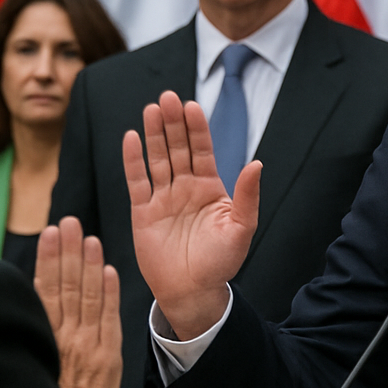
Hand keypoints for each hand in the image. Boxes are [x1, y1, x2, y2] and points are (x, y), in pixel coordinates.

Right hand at [36, 217, 121, 387]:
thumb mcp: (30, 367)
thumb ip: (35, 334)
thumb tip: (31, 306)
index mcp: (42, 337)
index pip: (44, 289)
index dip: (47, 260)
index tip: (48, 233)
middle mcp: (64, 336)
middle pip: (65, 285)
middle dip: (67, 251)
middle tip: (69, 221)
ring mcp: (88, 345)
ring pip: (87, 295)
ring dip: (89, 263)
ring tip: (89, 237)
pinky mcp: (108, 357)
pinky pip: (109, 318)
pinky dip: (110, 293)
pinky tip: (109, 270)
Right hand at [122, 91, 260, 338]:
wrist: (193, 290)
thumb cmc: (220, 261)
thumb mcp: (241, 228)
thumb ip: (246, 196)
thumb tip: (256, 164)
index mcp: (210, 188)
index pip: (202, 150)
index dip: (197, 128)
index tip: (192, 106)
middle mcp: (185, 187)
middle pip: (177, 148)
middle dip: (173, 123)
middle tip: (168, 97)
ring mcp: (163, 198)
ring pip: (157, 159)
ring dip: (153, 135)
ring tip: (151, 109)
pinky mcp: (143, 211)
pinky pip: (137, 181)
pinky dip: (133, 160)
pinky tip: (131, 137)